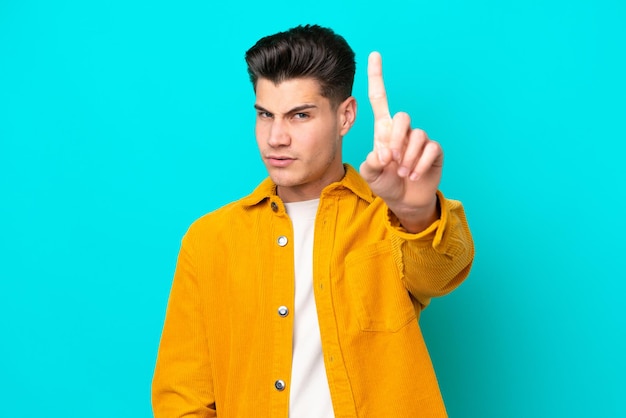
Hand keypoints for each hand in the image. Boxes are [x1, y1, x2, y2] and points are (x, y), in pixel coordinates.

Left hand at [359, 52, 442, 232]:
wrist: (404, 201)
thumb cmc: (386, 184)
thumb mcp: (371, 174)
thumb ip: (371, 163)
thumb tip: (383, 152)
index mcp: (384, 131)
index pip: (380, 99)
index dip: (377, 77)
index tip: (374, 55)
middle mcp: (403, 131)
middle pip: (403, 116)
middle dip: (397, 139)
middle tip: (391, 161)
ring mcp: (419, 140)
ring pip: (417, 135)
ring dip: (408, 157)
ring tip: (402, 173)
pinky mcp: (434, 151)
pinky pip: (430, 148)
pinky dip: (420, 164)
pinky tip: (414, 175)